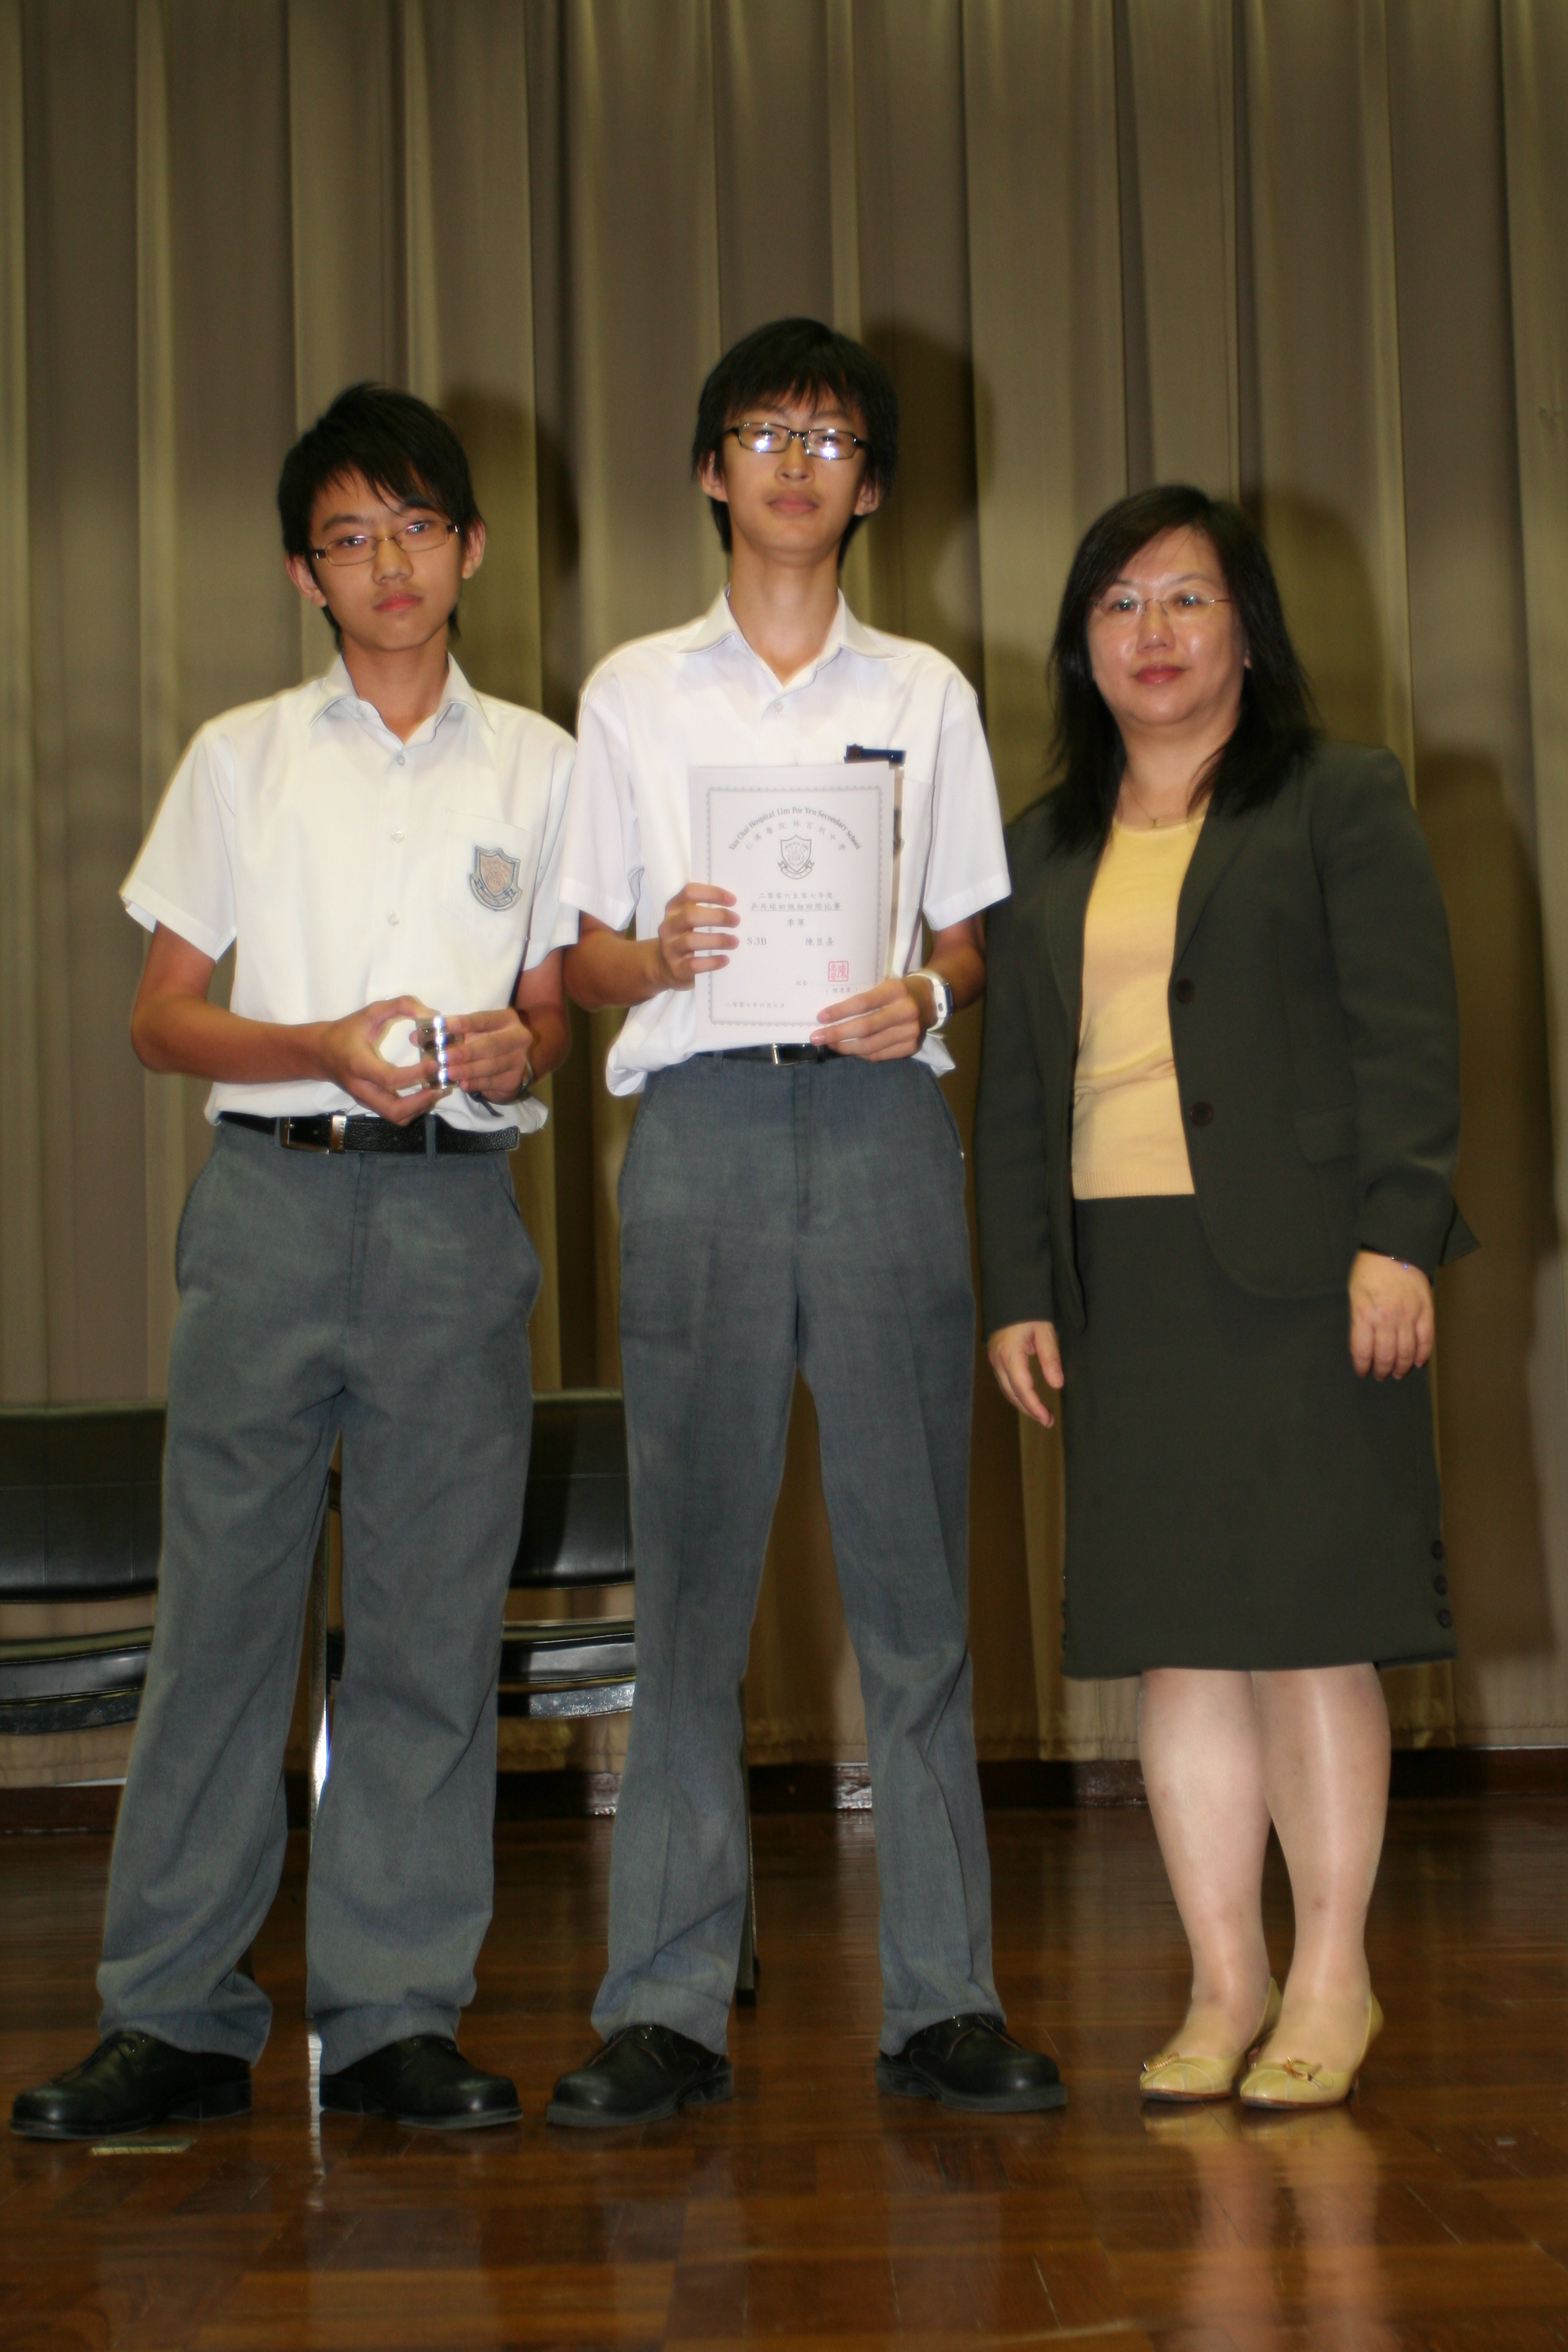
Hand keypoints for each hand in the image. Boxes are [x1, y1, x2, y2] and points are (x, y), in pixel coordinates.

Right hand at [313, 998, 445, 1125]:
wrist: (319, 1053)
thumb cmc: (345, 1031)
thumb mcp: (369, 1012)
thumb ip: (399, 1006)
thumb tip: (429, 1014)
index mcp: (359, 1065)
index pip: (389, 1078)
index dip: (415, 1074)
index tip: (434, 1063)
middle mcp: (361, 1088)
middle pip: (393, 1110)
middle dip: (421, 1102)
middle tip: (440, 1087)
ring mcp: (364, 1099)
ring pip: (395, 1117)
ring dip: (419, 1108)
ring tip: (435, 1091)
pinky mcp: (369, 1104)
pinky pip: (393, 1115)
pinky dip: (412, 1110)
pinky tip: (423, 1094)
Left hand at [439, 1006, 535, 1100]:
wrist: (506, 1066)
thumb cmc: (484, 1041)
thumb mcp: (474, 1031)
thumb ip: (454, 1028)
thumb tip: (428, 1024)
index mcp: (506, 1019)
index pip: (485, 1019)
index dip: (466, 1023)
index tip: (446, 1025)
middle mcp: (518, 1037)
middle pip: (491, 1045)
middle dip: (467, 1052)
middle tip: (445, 1056)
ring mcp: (519, 1060)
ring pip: (491, 1066)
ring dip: (468, 1070)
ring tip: (448, 1073)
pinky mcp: (514, 1079)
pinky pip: (492, 1082)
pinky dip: (475, 1084)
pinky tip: (462, 1084)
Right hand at [652, 883, 737, 989]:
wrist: (665, 966)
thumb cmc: (684, 937)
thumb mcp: (689, 921)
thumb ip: (706, 911)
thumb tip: (736, 911)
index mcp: (673, 909)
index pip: (689, 893)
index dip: (712, 893)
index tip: (733, 900)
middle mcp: (668, 926)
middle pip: (690, 916)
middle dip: (717, 917)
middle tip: (736, 920)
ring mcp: (670, 948)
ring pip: (691, 940)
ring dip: (717, 940)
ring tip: (735, 941)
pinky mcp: (676, 969)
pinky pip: (694, 964)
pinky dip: (712, 961)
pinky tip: (725, 959)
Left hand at [811, 975, 931, 1060]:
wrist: (932, 998)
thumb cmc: (900, 989)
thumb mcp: (885, 983)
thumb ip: (865, 996)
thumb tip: (832, 1014)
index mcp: (896, 990)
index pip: (863, 1003)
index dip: (840, 1012)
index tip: (820, 1017)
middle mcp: (905, 1011)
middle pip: (865, 1028)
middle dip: (837, 1034)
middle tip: (817, 1037)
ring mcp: (910, 1032)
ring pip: (870, 1045)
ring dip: (845, 1047)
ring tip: (830, 1044)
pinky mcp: (911, 1047)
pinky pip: (879, 1055)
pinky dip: (861, 1054)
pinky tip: (850, 1049)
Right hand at [987, 1320, 1064, 1426]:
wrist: (1011, 1293)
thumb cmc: (1029, 1310)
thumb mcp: (1045, 1331)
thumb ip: (1050, 1358)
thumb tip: (1057, 1385)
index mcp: (1010, 1355)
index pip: (1023, 1389)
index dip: (1034, 1406)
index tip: (1047, 1419)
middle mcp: (998, 1360)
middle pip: (1012, 1393)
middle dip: (1029, 1409)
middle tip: (1047, 1420)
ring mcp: (995, 1359)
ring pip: (1006, 1389)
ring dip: (1022, 1402)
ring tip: (1040, 1413)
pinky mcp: (996, 1356)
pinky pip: (1004, 1380)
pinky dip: (1016, 1392)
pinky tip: (1028, 1396)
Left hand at [1349, 1249, 1432, 1378]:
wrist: (1394, 1248)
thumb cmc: (1368, 1270)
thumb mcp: (1354, 1294)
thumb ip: (1358, 1320)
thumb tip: (1363, 1344)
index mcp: (1364, 1314)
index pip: (1362, 1350)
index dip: (1362, 1365)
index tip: (1363, 1371)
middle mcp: (1387, 1318)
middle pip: (1385, 1355)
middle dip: (1382, 1369)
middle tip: (1381, 1375)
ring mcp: (1409, 1315)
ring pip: (1407, 1351)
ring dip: (1401, 1366)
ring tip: (1397, 1372)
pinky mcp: (1426, 1310)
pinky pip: (1426, 1339)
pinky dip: (1423, 1354)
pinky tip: (1418, 1362)